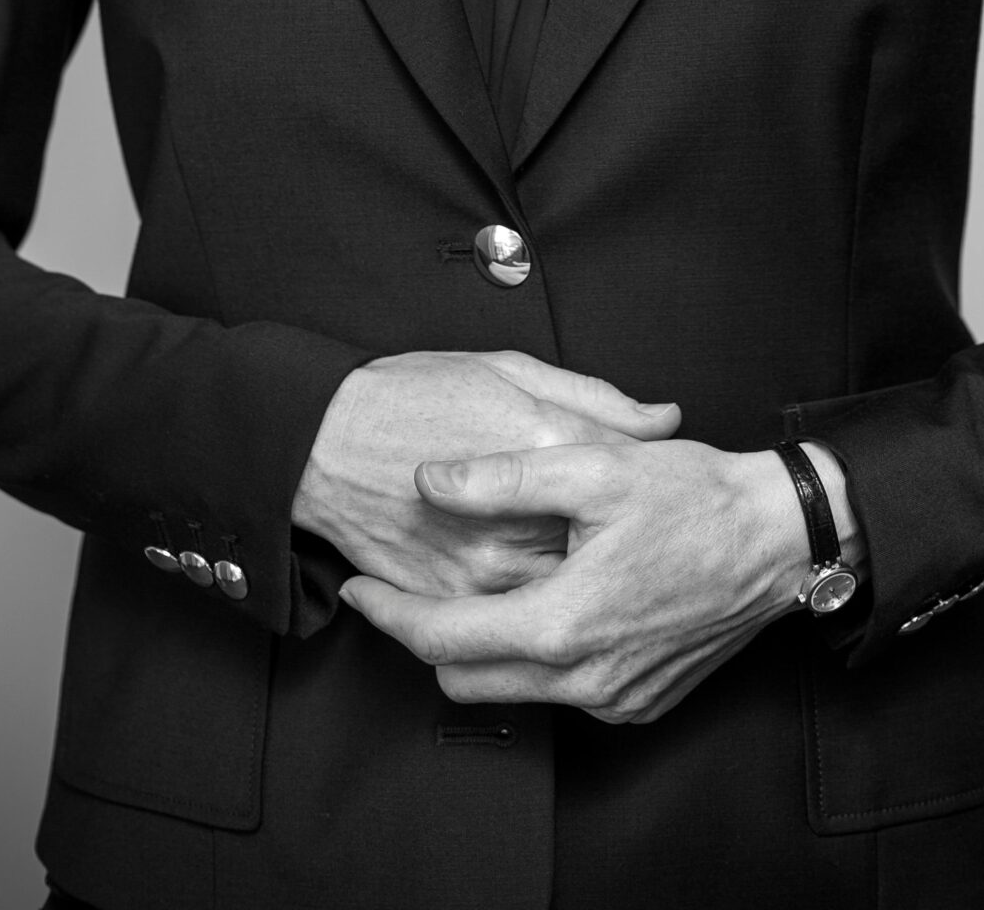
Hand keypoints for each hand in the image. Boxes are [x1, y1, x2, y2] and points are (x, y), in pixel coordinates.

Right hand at [291, 349, 680, 597]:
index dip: (655, 477)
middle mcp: (517, 518)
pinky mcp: (454, 600)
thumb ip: (594, 398)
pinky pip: (516, 616)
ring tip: (599, 556)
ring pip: (564, 589)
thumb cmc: (410, 394)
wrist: (319, 444)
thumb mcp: (508, 368)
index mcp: (539, 445)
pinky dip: (539, 599)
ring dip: (586, 576)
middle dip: (627, 539)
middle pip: (603, 542)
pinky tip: (546, 575)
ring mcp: (483, 569)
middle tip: (638, 527)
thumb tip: (663, 419)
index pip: (628, 471)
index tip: (664, 479)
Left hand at [340, 437, 837, 723]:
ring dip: (478, 647)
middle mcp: (584, 681)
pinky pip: (559, 693)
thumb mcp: (592, 463)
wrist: (779, 539)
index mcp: (561, 625)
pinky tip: (538, 602)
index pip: (440, 639)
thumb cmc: (693, 495)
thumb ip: (500, 473)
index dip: (387, 613)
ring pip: (510, 691)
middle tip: (404, 583)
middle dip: (423, 635)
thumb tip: (427, 480)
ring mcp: (614, 701)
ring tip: (468, 584)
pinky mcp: (638, 703)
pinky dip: (532, 657)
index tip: (355, 586)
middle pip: (463, 680)